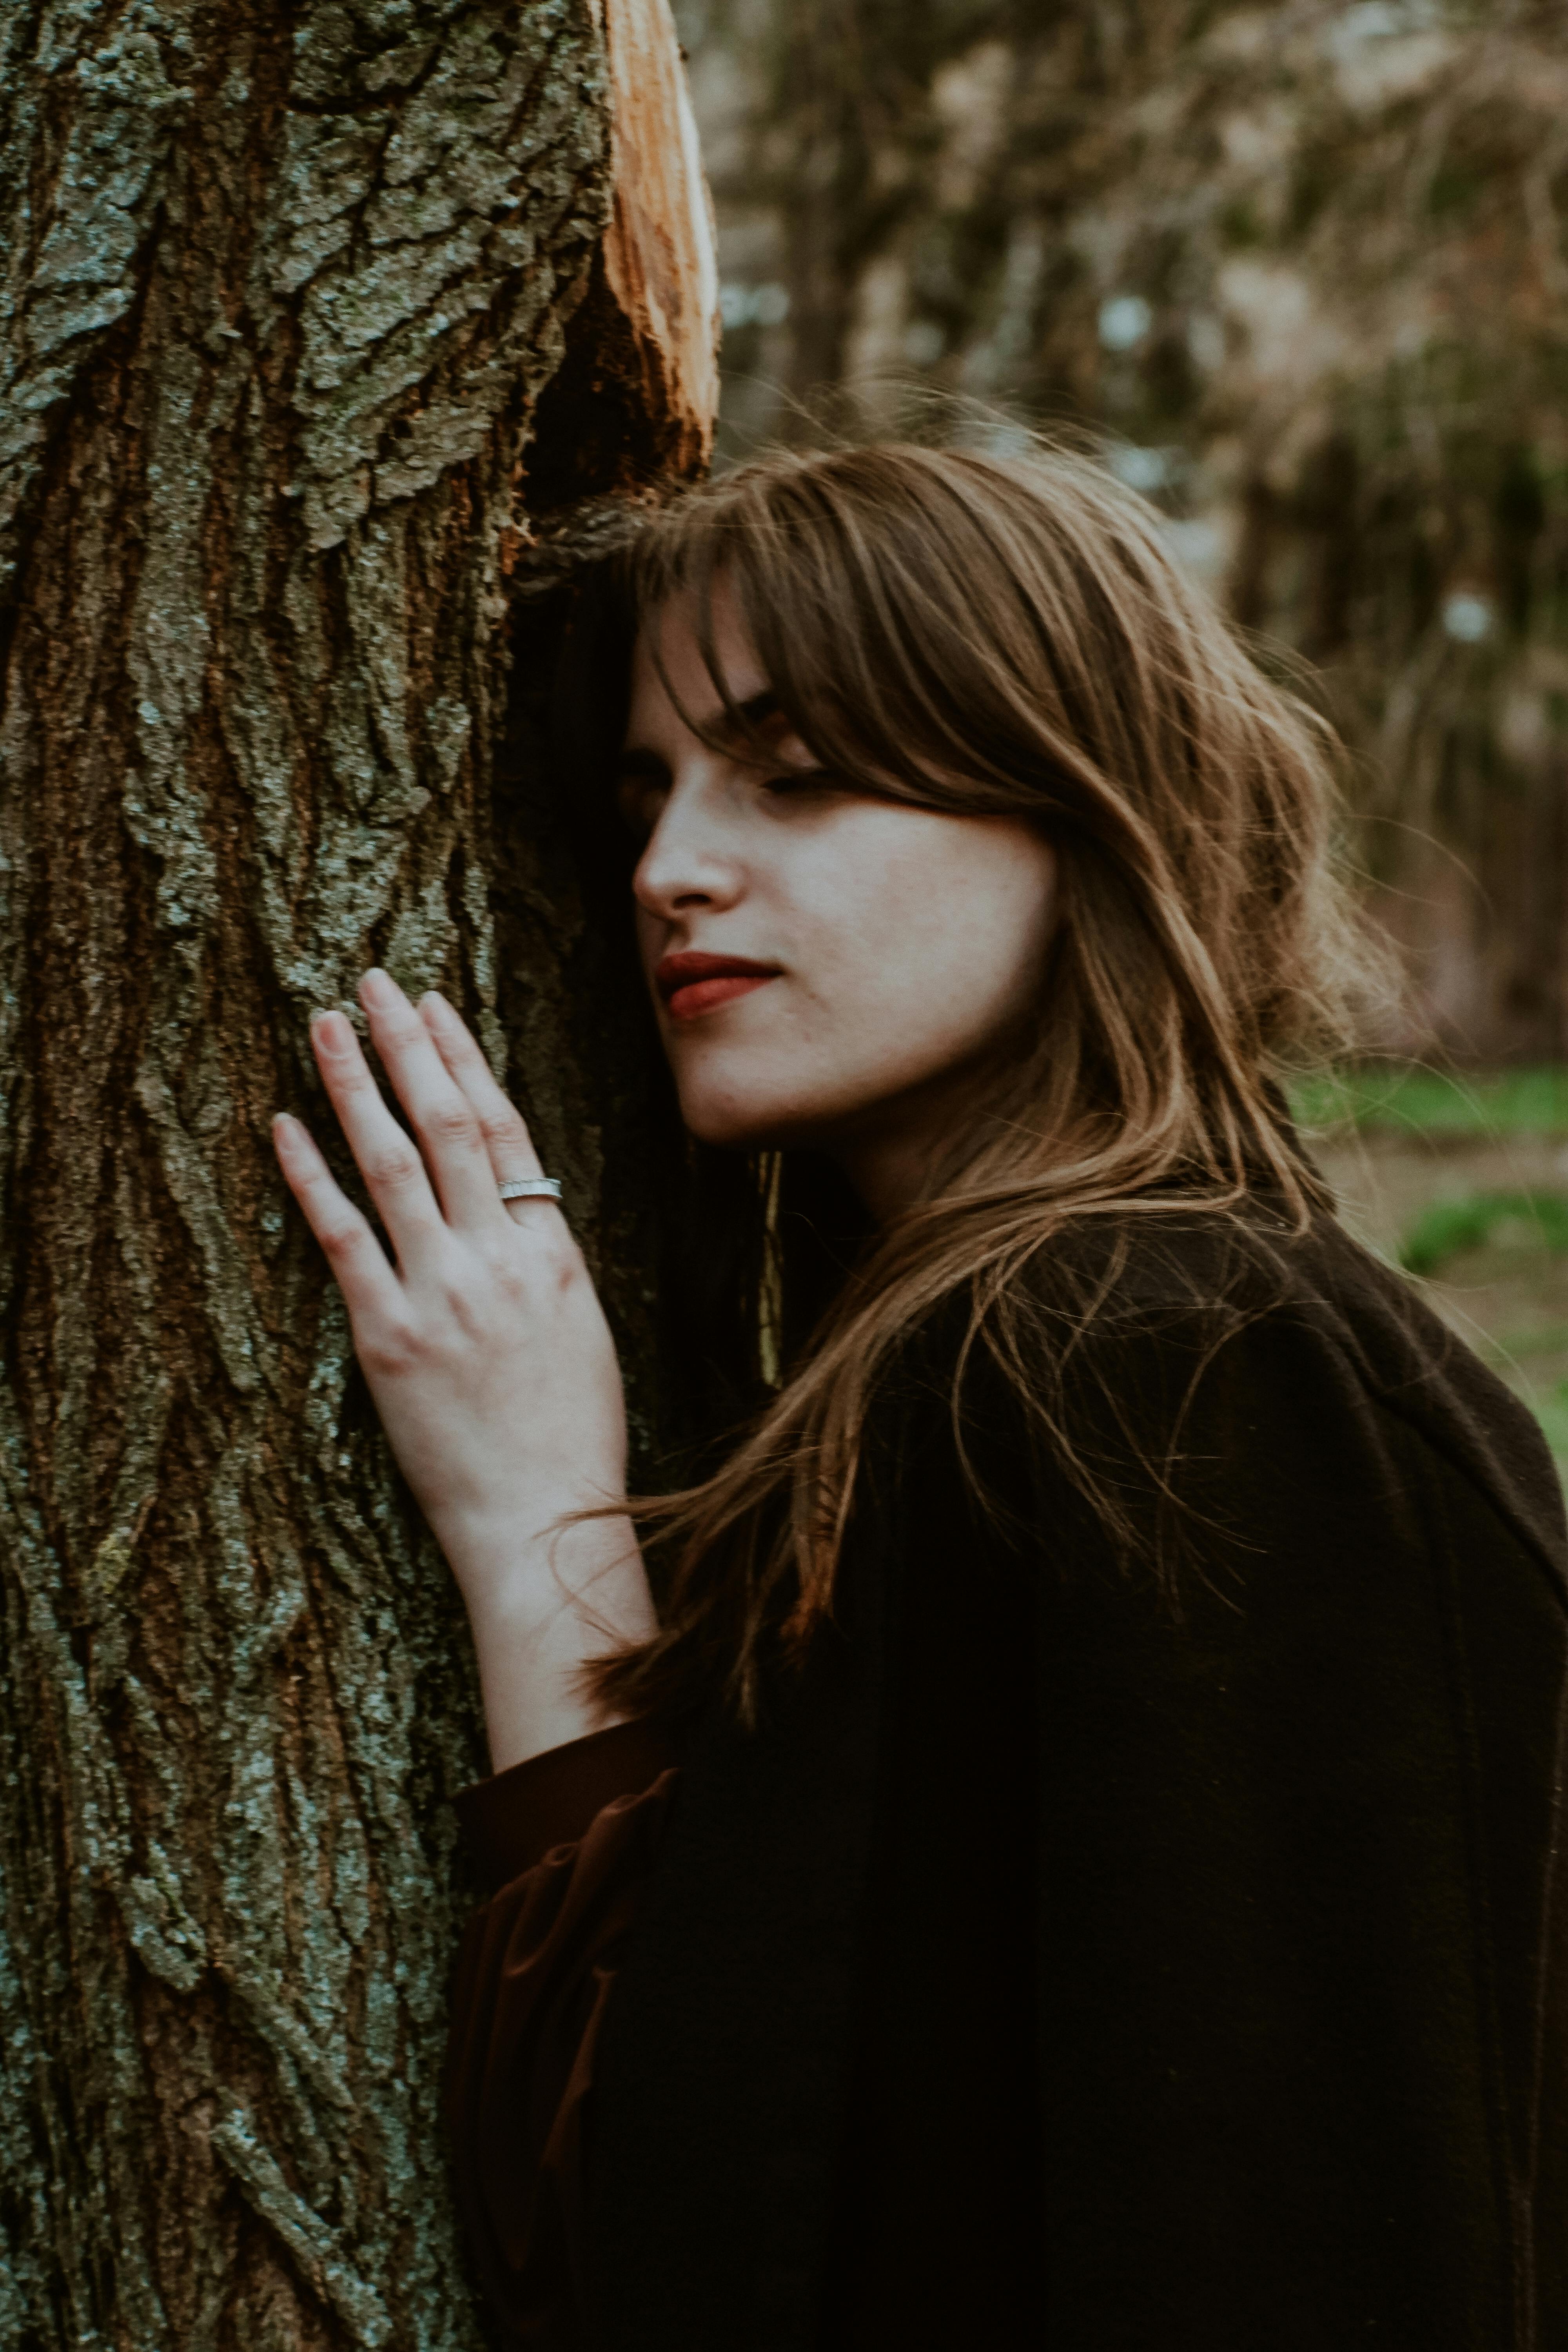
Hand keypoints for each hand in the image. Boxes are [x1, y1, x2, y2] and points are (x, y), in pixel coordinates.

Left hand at [273, 970, 654, 1767]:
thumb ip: (543, 1262)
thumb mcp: (582, 1331)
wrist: (543, 1522)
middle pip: (450, 1125)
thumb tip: (514, 1203)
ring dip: (357, 1086)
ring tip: (325, 1024)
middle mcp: (498, 1261)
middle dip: (407, 1045)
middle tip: (370, 983)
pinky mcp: (388, 1339)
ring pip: (394, 1163)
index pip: (507, 1131)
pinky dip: (311, 1178)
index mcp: (554, 1255)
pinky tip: (285, 1127)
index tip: (434, 1006)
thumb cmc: (571, 1438)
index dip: (466, 1059)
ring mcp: (441, 1295)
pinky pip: (342, 1239)